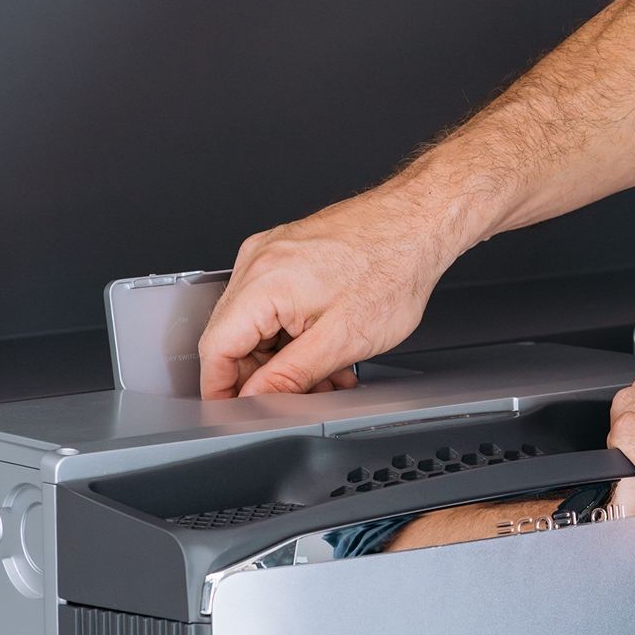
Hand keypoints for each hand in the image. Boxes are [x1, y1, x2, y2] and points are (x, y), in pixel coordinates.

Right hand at [199, 189, 454, 397]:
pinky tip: (327, 348)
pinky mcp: (288, 253)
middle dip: (265, 375)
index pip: (214, 349)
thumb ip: (290, 375)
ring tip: (328, 375)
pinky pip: (274, 303)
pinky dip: (295, 332)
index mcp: (261, 282)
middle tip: (301, 397)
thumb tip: (255, 399)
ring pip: (257, 323)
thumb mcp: (343, 339)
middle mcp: (257, 261)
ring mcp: (271, 254)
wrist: (420, 220)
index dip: (221, 389)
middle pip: (233, 337)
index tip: (234, 414)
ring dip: (286, 357)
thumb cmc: (394, 265)